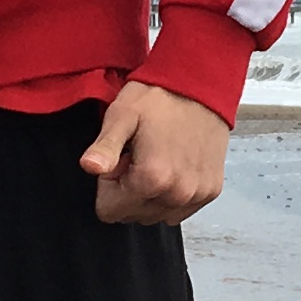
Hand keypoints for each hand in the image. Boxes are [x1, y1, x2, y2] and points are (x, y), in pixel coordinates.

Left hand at [82, 81, 229, 225]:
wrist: (200, 85)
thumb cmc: (159, 97)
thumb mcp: (122, 116)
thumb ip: (104, 147)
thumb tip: (89, 167)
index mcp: (152, 178)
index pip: (109, 211)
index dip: (108, 185)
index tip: (121, 159)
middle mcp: (178, 193)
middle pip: (133, 216)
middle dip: (129, 190)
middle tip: (139, 156)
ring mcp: (197, 194)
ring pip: (155, 215)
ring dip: (151, 194)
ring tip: (157, 158)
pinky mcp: (211, 191)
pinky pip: (180, 210)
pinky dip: (172, 193)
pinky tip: (175, 164)